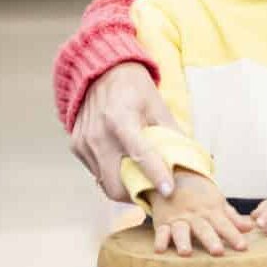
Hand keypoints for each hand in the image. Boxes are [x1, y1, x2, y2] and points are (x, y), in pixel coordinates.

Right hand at [70, 63, 179, 201]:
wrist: (100, 72)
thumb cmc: (133, 88)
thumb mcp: (158, 106)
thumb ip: (171, 135)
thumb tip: (189, 161)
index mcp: (121, 120)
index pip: (140, 155)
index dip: (155, 176)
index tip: (168, 191)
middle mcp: (99, 134)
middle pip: (115, 183)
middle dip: (135, 195)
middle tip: (153, 194)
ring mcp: (84, 142)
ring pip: (104, 182)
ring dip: (123, 188)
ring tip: (140, 182)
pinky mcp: (76, 146)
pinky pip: (95, 172)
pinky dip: (110, 176)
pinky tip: (123, 167)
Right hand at [147, 171, 252, 255]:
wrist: (175, 176)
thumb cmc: (201, 195)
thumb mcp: (218, 202)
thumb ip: (232, 217)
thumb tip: (250, 227)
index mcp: (211, 211)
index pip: (224, 224)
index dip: (233, 235)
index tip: (243, 247)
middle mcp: (195, 215)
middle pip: (204, 229)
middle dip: (210, 240)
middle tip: (218, 252)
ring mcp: (178, 218)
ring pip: (181, 230)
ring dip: (183, 241)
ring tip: (186, 253)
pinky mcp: (163, 221)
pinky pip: (161, 231)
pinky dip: (160, 239)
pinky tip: (159, 250)